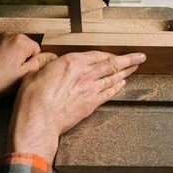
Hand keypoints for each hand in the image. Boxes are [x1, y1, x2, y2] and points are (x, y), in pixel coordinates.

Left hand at [0, 34, 56, 104]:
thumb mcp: (24, 75)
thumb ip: (40, 63)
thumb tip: (51, 56)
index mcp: (21, 41)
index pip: (37, 50)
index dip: (31, 63)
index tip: (22, 72)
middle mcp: (10, 34)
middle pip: (25, 46)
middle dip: (21, 58)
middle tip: (12, 73)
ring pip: (12, 47)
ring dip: (10, 56)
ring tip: (2, 71)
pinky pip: (1, 47)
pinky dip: (0, 55)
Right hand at [7, 51, 146, 162]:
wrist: (38, 121)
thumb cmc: (33, 98)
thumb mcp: (35, 72)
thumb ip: (47, 63)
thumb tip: (52, 61)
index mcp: (72, 62)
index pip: (97, 54)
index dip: (109, 53)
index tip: (116, 52)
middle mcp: (85, 74)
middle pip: (112, 64)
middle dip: (128, 60)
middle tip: (140, 57)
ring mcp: (90, 89)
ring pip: (113, 78)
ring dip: (126, 72)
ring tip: (135, 68)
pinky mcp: (91, 104)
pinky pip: (108, 93)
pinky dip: (117, 87)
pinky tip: (123, 84)